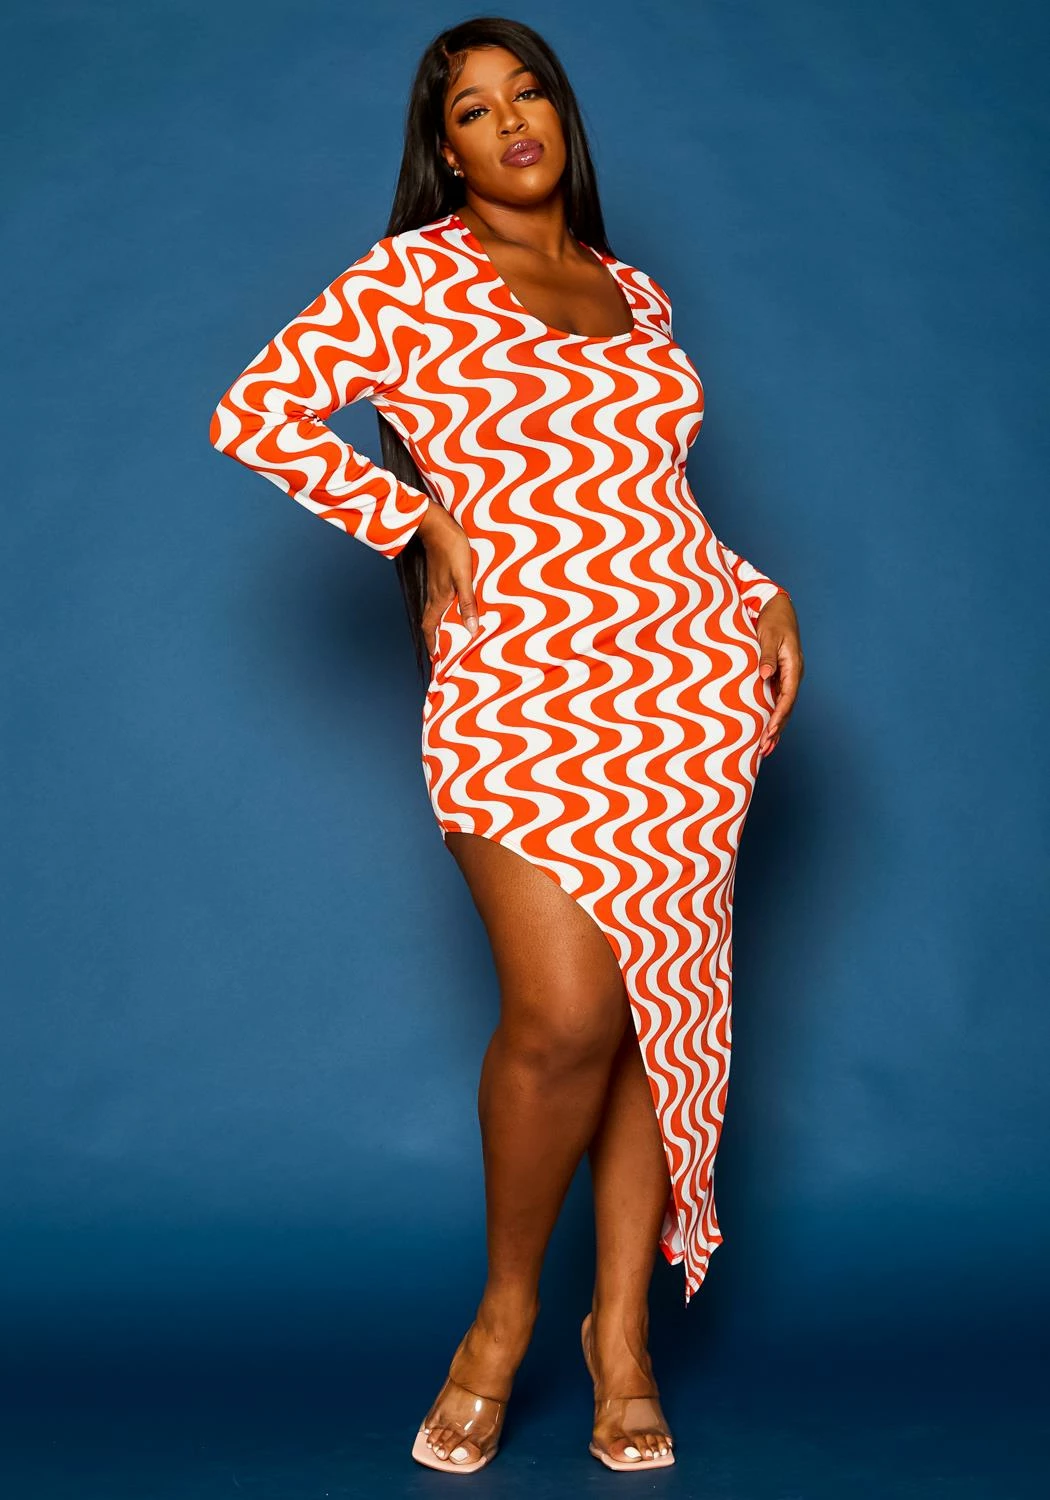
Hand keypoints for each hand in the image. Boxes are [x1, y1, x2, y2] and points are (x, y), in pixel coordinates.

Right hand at [416, 502, 480, 657]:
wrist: (437, 525)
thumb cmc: (452, 548)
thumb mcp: (464, 577)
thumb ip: (467, 603)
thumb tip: (471, 629)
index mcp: (439, 597)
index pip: (431, 627)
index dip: (432, 644)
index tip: (436, 657)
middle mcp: (434, 594)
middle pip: (431, 622)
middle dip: (435, 638)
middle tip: (442, 651)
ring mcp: (435, 584)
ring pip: (434, 611)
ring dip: (439, 624)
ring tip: (448, 634)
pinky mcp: (438, 576)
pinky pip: (438, 599)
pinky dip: (443, 610)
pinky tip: (451, 608)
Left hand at [755, 593, 802, 757]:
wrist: (777, 608)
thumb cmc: (772, 620)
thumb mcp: (768, 635)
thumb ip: (767, 656)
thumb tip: (765, 676)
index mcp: (793, 667)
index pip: (787, 697)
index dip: (778, 716)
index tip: (768, 731)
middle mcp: (793, 675)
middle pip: (786, 708)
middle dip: (776, 729)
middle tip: (763, 748)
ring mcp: (788, 678)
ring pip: (782, 708)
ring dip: (774, 728)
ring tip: (764, 749)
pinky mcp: (780, 678)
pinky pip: (777, 702)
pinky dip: (772, 718)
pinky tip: (766, 732)